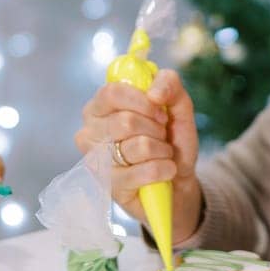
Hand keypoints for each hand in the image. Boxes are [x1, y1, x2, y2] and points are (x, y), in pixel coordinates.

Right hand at [74, 70, 202, 239]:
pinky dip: (164, 169)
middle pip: (125, 122)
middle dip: (156, 129)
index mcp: (100, 107)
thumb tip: (153, 93)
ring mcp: (96, 162)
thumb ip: (168, 83)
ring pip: (139, 146)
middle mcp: (90, 132)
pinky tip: (164, 171)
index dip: (142, 101)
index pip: (112, 93)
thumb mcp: (177, 104)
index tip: (160, 111)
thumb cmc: (171, 139)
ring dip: (162, 150)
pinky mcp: (110, 187)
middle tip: (161, 136)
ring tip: (162, 154)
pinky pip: (146, 171)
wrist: (179, 180)